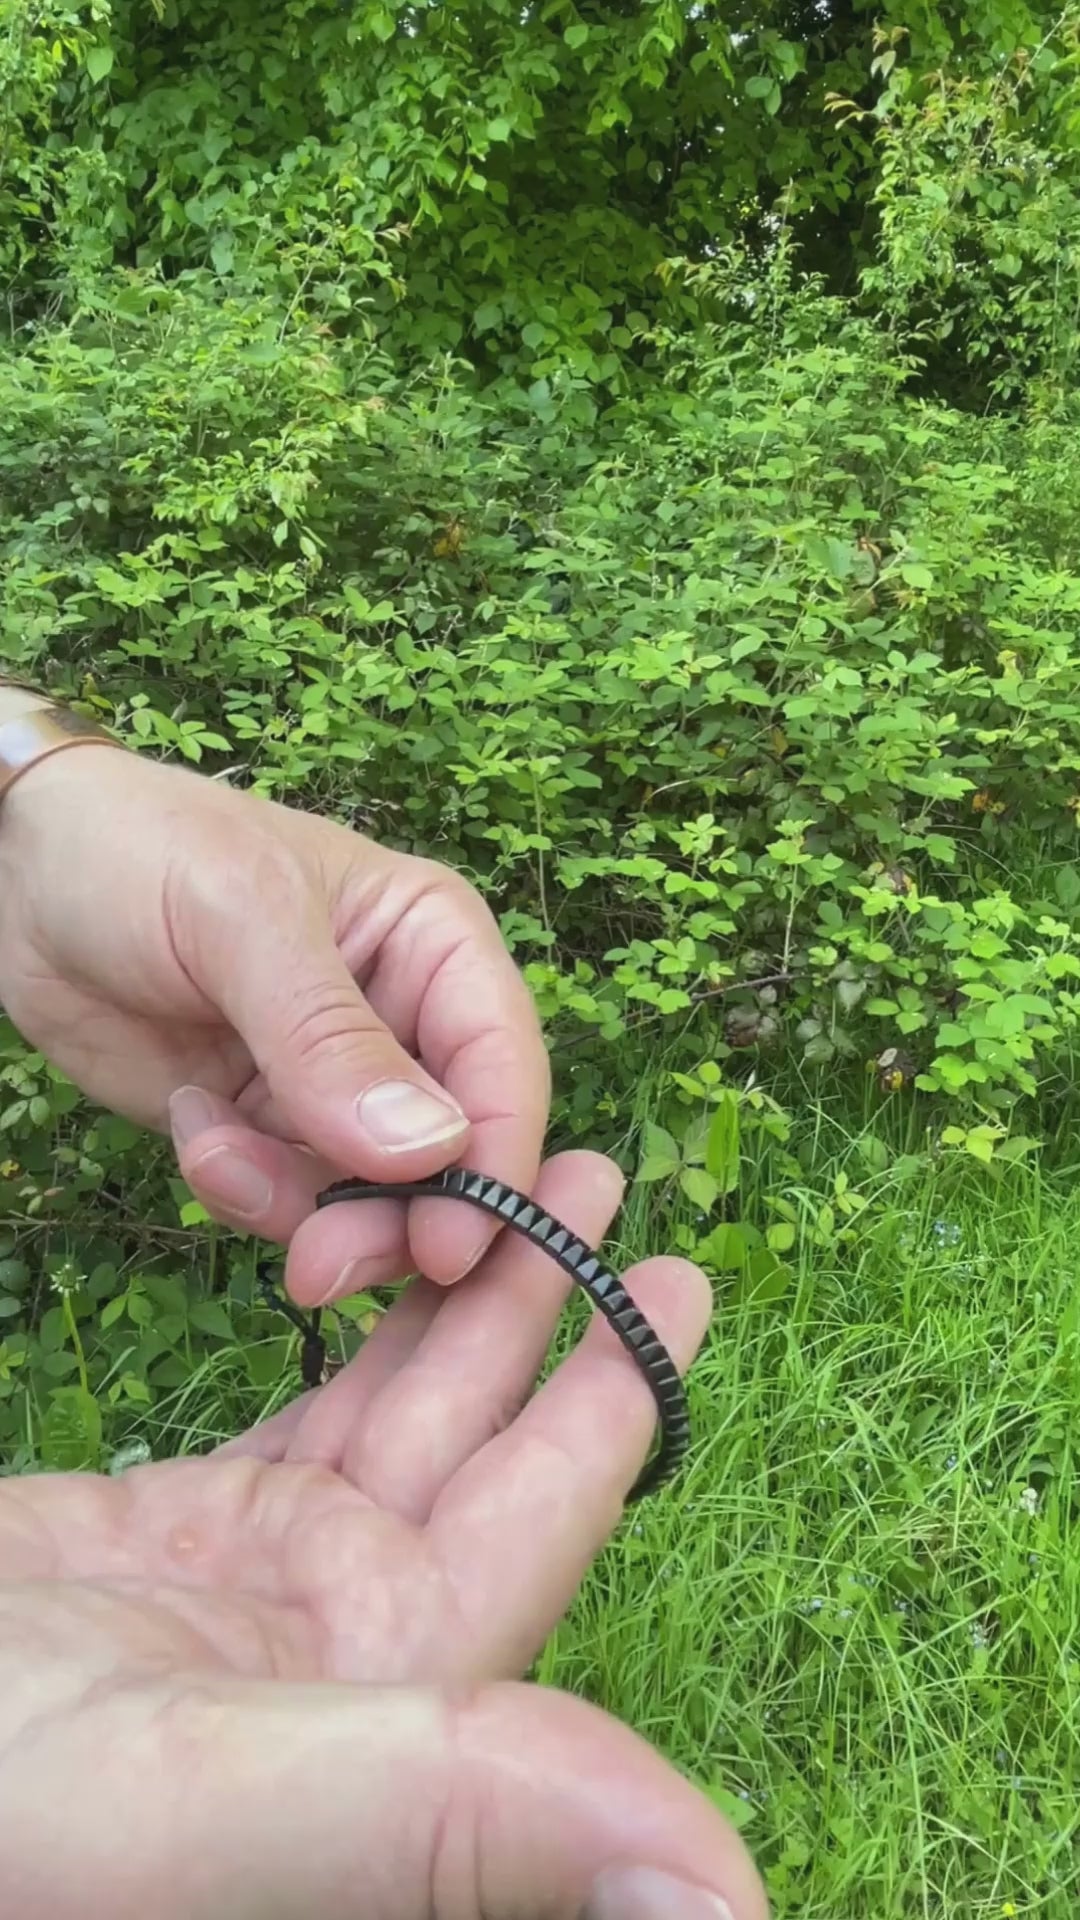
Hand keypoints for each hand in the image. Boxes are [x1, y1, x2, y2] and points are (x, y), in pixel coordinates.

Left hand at [0, 734, 549, 1301]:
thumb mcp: (241, 921)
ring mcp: (336, 1084)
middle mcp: (405, 1022)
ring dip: (297, 1209)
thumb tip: (431, 1150)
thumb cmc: (143, 850)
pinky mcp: (268, 1127)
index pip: (503, 1065)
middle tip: (318, 1267)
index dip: (494, 1163)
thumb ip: (330, 1037)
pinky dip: (241, 1190)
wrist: (14, 874)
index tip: (450, 1248)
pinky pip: (288, 1199)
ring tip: (215, 1160)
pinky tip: (191, 1127)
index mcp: (436, 944)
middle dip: (390, 1220)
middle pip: (450, 1157)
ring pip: (371, 1198)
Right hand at [0, 1155, 763, 1919]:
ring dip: (465, 1298)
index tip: (684, 1282)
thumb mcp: (199, 1800)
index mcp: (384, 1705)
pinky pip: (307, 1412)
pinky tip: (393, 1261)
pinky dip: (353, 1331)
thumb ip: (446, 1819)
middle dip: (557, 1316)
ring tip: (526, 1178)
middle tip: (613, 1181)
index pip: (537, 1532)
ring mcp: (265, 1585)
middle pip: (485, 1452)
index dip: (616, 1403)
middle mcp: (349, 1646)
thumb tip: (725, 1898)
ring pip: (398, 1413)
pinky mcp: (183, 1533)